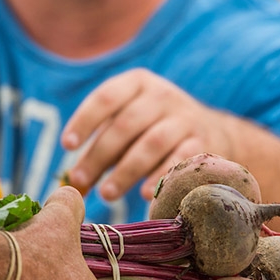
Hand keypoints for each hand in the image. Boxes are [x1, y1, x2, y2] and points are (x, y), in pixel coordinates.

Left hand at [61, 69, 231, 201]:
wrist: (212, 132)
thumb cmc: (153, 130)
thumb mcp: (127, 127)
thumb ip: (100, 147)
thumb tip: (73, 183)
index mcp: (137, 83)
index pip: (106, 97)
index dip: (84, 120)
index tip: (67, 145)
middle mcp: (162, 95)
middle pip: (125, 124)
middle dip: (99, 155)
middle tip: (80, 180)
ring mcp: (185, 118)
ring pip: (151, 144)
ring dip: (125, 171)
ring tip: (106, 194)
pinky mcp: (203, 143)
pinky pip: (178, 161)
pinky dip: (159, 178)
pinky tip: (143, 196)